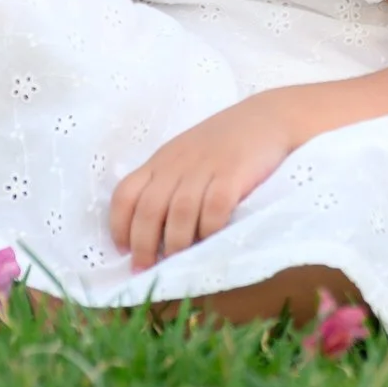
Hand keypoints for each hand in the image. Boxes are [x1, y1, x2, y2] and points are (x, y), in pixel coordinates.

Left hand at [109, 93, 299, 271]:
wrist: (269, 116)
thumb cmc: (225, 142)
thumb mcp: (186, 155)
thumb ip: (169, 183)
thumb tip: (151, 232)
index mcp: (162, 160)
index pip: (125, 193)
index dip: (119, 225)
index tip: (122, 250)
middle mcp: (178, 164)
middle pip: (149, 208)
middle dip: (143, 245)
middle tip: (145, 270)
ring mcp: (206, 167)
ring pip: (180, 212)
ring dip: (175, 244)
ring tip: (176, 263)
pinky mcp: (234, 173)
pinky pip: (215, 207)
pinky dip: (209, 230)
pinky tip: (210, 242)